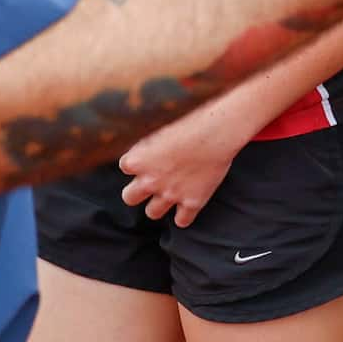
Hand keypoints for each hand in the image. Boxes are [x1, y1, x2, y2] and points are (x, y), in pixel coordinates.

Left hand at [117, 105, 247, 225]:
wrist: (217, 131)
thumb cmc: (189, 120)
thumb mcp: (160, 126)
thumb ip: (147, 142)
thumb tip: (141, 144)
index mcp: (137, 161)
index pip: (125, 166)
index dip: (137, 162)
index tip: (148, 156)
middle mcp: (150, 181)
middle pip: (129, 198)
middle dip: (137, 191)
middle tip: (150, 182)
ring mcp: (171, 194)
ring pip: (152, 213)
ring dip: (158, 204)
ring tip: (168, 193)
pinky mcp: (192, 202)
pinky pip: (182, 221)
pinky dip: (183, 216)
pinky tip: (187, 205)